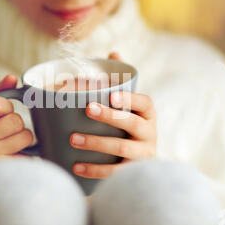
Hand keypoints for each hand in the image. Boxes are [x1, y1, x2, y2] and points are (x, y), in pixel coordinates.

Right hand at [0, 75, 33, 207]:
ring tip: (8, 148)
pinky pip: (29, 154)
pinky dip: (26, 156)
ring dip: (23, 141)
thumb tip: (12, 77)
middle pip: (15, 120)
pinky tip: (11, 160)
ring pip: (26, 136)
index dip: (6, 109)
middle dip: (16, 127)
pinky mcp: (3, 172)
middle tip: (3, 136)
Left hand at [69, 52, 156, 178]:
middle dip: (111, 117)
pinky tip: (76, 167)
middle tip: (87, 110)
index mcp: (148, 115)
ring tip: (73, 139)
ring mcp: (143, 155)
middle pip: (133, 124)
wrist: (145, 166)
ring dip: (97, 143)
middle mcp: (150, 134)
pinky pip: (115, 173)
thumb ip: (122, 81)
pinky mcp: (133, 173)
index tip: (111, 95)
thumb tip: (113, 52)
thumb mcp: (130, 106)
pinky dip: (95, 170)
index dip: (130, 99)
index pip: (145, 103)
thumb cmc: (131, 127)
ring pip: (122, 149)